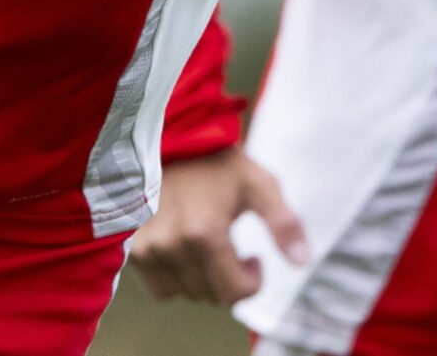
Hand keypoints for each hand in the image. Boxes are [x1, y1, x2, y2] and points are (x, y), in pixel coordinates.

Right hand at [131, 147, 306, 304]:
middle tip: (232, 247)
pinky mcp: (133, 250)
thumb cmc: (218, 161)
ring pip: (187, 293)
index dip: (252, 280)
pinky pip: (162, 288)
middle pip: (212, 295)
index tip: (253, 256)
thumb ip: (283, 223)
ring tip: (208, 244)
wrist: (168, 139)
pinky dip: (178, 278)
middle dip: (230, 278)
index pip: (234, 292)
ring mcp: (148, 249)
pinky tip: (185, 249)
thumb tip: (302, 263)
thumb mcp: (258, 184)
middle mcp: (172, 246)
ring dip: (205, 278)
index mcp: (204, 233)